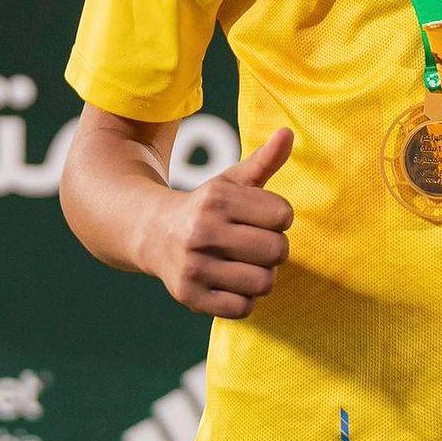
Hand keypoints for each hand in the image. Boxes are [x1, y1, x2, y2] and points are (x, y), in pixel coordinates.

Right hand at [145, 128, 293, 318]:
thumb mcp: (232, 181)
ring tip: (246, 264)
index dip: (279, 217)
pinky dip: (244, 298)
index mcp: (217, 199)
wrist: (153, 234)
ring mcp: (194, 266)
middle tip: (257, 244)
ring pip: (263, 282)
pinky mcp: (190, 296)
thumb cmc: (206, 206)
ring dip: (261, 275)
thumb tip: (288, 132)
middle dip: (275, 248)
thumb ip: (264, 160)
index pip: (282, 214)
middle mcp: (202, 232)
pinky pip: (243, 308)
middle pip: (277, 251)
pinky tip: (231, 282)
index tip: (263, 218)